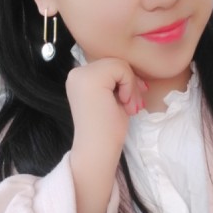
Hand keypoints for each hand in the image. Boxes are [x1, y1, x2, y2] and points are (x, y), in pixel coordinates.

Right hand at [65, 58, 146, 212]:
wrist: (98, 150)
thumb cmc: (108, 130)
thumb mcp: (114, 97)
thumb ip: (118, 81)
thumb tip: (135, 71)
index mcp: (81, 78)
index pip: (111, 66)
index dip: (127, 81)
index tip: (133, 101)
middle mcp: (76, 72)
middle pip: (116, 63)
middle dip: (131, 83)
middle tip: (134, 106)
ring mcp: (81, 74)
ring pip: (120, 64)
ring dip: (131, 86)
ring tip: (130, 107)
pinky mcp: (90, 78)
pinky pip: (121, 68)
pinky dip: (130, 86)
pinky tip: (125, 103)